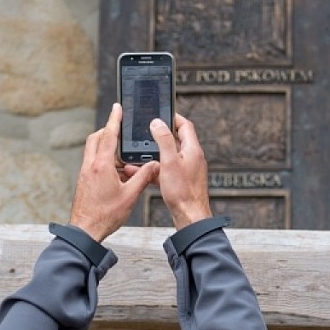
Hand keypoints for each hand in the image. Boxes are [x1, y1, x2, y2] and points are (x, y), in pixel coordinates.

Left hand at [69, 103, 158, 241]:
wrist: (85, 230)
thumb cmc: (105, 215)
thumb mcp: (130, 196)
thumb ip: (143, 177)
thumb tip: (154, 165)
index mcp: (102, 165)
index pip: (109, 135)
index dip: (114, 119)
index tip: (117, 107)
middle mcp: (90, 165)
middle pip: (97, 138)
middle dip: (109, 131)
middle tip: (122, 131)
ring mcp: (85, 173)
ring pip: (94, 150)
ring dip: (108, 148)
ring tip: (124, 158)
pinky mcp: (83, 181)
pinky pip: (94, 162)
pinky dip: (104, 161)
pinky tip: (117, 173)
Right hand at [150, 113, 211, 231]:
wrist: (190, 216)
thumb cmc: (183, 192)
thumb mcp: (169, 161)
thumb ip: (163, 140)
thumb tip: (158, 122)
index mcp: (192, 149)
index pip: (185, 125)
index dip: (172, 117)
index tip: (160, 113)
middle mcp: (192, 158)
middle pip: (175, 140)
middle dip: (158, 136)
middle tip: (145, 132)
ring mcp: (187, 170)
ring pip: (168, 156)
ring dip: (153, 154)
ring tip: (137, 154)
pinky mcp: (181, 181)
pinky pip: (166, 170)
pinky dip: (154, 169)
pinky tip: (140, 172)